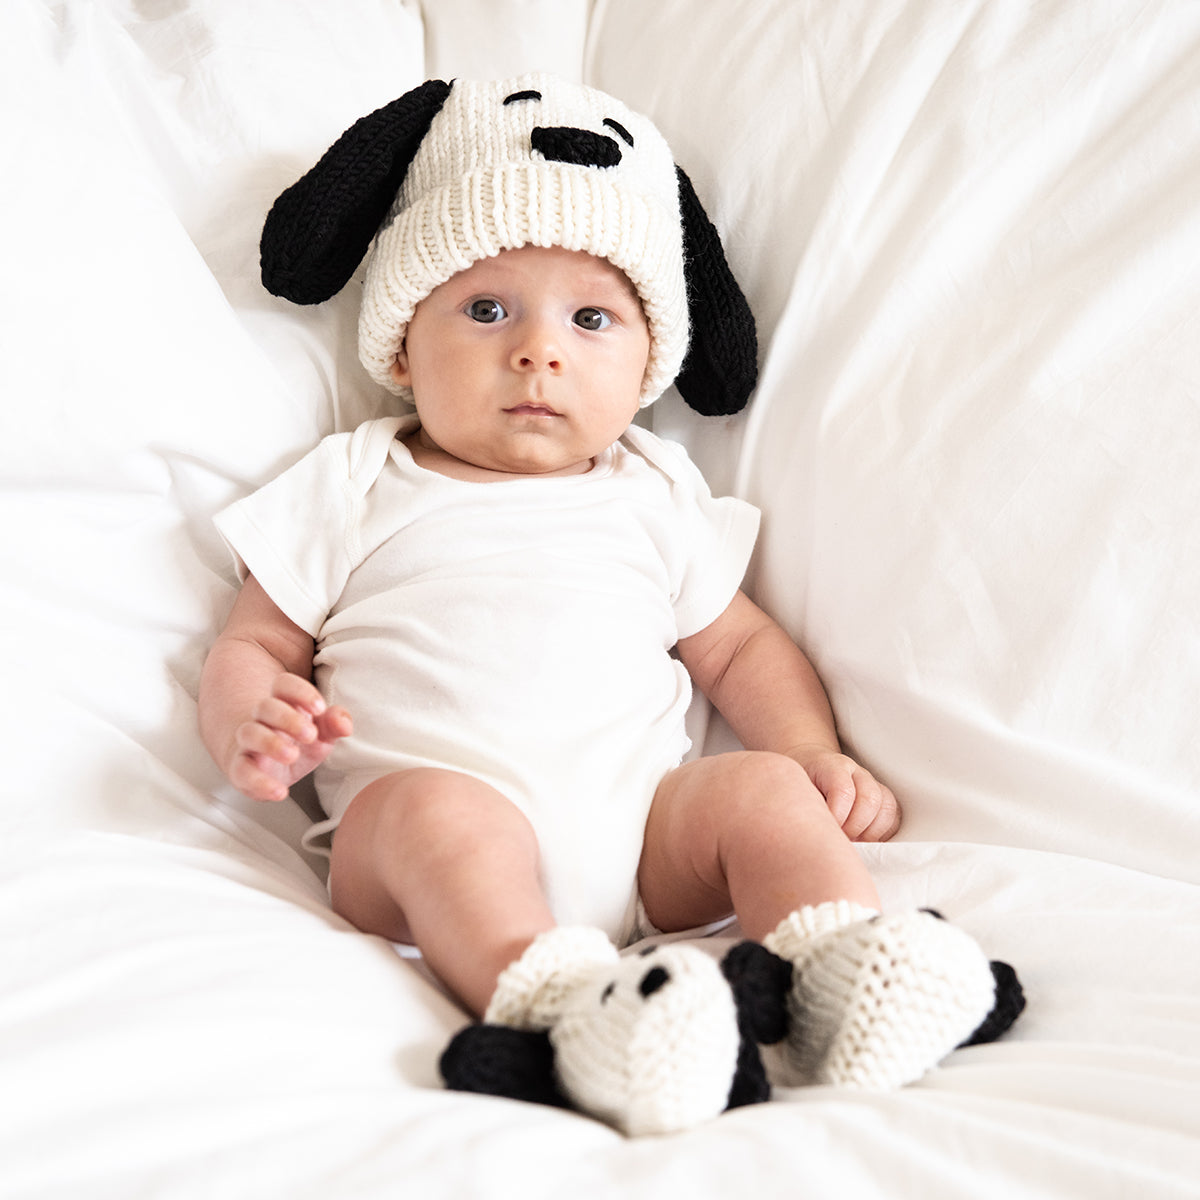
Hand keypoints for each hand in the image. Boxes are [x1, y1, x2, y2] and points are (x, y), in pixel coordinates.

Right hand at [228, 673, 351, 801]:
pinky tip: (280, 791)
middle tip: (310, 734)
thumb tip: (344, 723)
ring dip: (270, 743)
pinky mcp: (240, 769)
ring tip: (292, 755)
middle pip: (265, 706)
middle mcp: (262, 720)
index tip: (319, 708)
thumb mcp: (321, 732)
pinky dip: (259, 782)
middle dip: (288, 718)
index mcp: (283, 703)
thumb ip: (333, 724)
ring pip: (249, 733)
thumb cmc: (296, 742)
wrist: (265, 765)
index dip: (301, 692)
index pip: (284, 685)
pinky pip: (241, 771)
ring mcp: (248, 743)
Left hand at [789, 746, 900, 841]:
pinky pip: (893, 816)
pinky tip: (863, 840)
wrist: (808, 766)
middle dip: (854, 827)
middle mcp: (856, 772)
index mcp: (831, 766)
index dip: (837, 816)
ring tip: (851, 842)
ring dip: (870, 832)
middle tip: (839, 840)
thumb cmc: (798, 785)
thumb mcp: (792, 789)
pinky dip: (882, 833)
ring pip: (886, 806)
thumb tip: (808, 836)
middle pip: (870, 799)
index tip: (824, 831)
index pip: (843, 790)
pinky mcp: (882, 797)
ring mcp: (872, 783)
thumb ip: (800, 805)